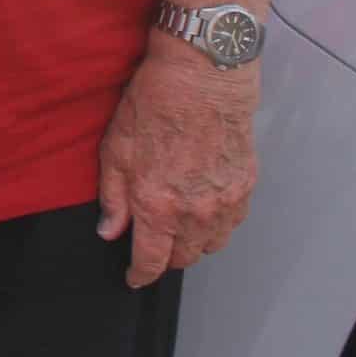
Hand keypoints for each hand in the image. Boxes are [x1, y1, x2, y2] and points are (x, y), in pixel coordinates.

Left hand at [96, 33, 260, 286]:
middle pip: (184, 258)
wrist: (203, 78)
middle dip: (166, 258)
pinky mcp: (246, 187)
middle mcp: (195, 212)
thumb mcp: (115, 149)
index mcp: (158, 205)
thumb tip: (109, 231)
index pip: (151, 260)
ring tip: (177, 232)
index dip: (140, 274)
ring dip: (193, 245)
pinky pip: (232, 224)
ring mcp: (225, 201)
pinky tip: (203, 213)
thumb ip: (113, 197)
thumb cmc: (153, 106)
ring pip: (211, 244)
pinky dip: (216, 226)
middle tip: (152, 247)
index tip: (133, 278)